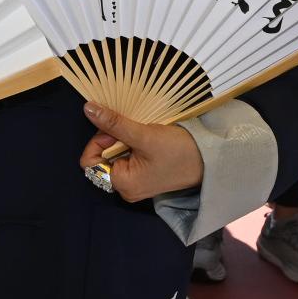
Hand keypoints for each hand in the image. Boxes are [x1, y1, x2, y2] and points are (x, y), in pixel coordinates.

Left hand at [78, 103, 204, 201]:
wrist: (209, 159)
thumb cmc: (177, 151)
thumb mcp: (143, 134)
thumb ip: (114, 124)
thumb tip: (88, 109)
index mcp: (122, 184)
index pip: (90, 162)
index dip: (98, 141)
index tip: (116, 130)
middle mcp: (125, 188)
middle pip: (102, 158)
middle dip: (112, 140)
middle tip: (131, 130)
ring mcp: (135, 183)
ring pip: (115, 156)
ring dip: (122, 141)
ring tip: (140, 134)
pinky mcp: (145, 176)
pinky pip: (127, 158)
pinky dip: (131, 145)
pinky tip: (145, 139)